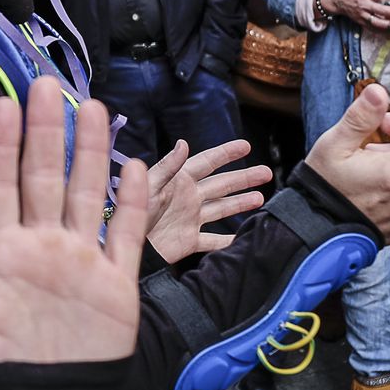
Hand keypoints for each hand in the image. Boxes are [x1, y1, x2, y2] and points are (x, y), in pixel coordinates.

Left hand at [0, 76, 151, 363]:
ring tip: (90, 107)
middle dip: (45, 131)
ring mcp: (79, 262)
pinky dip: (133, 203)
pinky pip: (126, 235)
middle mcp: (40, 247)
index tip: (1, 103)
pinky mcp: (114, 285)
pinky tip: (137, 167)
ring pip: (85, 193)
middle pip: (42, 176)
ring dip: (89, 152)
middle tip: (46, 85)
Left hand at [142, 138, 270, 263]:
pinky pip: (213, 241)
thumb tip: (184, 144)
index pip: (207, 162)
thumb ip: (167, 167)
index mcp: (179, 180)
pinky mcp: (188, 241)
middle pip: (221, 184)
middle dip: (243, 178)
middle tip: (267, 172)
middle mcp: (187, 197)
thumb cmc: (132, 212)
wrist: (123, 245)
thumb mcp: (149, 186)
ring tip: (261, 198)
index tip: (246, 145)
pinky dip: (228, 241)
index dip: (226, 153)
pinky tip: (243, 238)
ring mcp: (189, 219)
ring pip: (221, 209)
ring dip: (240, 203)